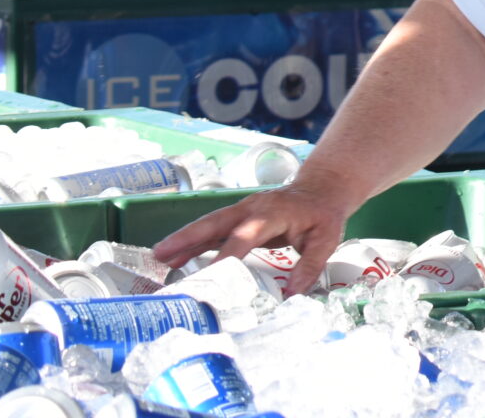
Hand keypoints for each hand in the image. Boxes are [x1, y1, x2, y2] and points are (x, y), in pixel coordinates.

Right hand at [152, 175, 358, 297]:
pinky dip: (193, 242)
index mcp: (272, 214)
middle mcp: (251, 209)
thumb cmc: (323, 216)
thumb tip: (291, 294)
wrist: (321, 190)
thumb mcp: (326, 240)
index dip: (227, 254)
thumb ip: (310, 265)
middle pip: (215, 223)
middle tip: (161, 253)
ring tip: (158, 258)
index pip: (245, 235)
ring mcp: (242, 211)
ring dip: (183, 240)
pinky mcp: (238, 218)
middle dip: (188, 237)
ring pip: (208, 225)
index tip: (210, 275)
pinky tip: (175, 257)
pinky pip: (212, 230)